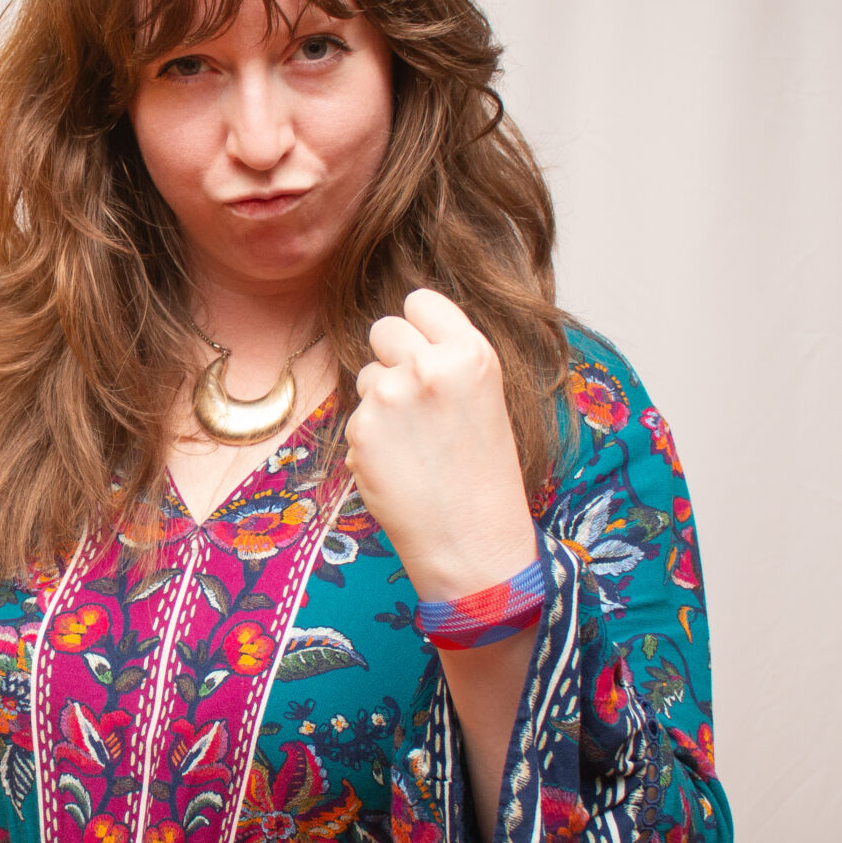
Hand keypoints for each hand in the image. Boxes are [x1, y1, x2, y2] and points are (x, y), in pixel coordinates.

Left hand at [346, 289, 540, 603]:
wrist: (472, 541)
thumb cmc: (485, 474)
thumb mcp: (485, 396)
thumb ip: (448, 358)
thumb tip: (406, 334)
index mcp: (471, 353)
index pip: (420, 301)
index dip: (418, 326)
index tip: (423, 349)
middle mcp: (429, 366)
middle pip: (383, 328)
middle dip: (392, 357)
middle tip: (415, 400)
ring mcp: (390, 396)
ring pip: (366, 375)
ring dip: (380, 400)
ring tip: (414, 441)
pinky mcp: (361, 429)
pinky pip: (357, 417)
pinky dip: (371, 439)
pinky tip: (399, 465)